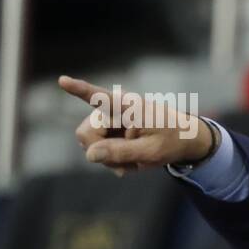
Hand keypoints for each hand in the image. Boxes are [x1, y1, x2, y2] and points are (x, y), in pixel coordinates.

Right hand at [59, 75, 212, 176]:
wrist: (185, 140)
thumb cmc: (172, 141)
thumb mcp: (151, 151)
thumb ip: (121, 152)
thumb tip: (90, 154)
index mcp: (128, 106)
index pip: (100, 97)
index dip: (79, 90)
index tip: (63, 81)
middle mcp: (115, 109)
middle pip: (86, 132)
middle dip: (98, 151)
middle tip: (123, 167)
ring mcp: (111, 120)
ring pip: (90, 144)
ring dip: (109, 158)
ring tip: (134, 163)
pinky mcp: (111, 130)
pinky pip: (99, 148)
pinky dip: (112, 159)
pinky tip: (128, 164)